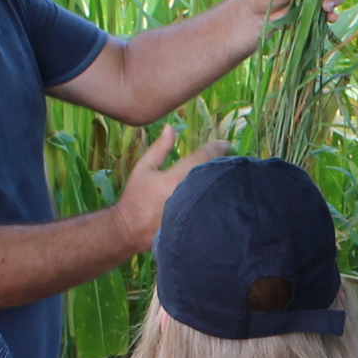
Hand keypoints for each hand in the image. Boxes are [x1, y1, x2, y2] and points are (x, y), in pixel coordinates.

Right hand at [110, 126, 225, 252]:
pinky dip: (216, 199)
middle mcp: (188, 195)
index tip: (225, 144)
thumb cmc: (136, 198)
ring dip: (221, 182)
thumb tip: (171, 127)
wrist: (130, 230)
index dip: (217, 148)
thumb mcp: (144, 169)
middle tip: (228, 159)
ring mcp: (193, 212)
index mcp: (176, 178)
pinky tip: (219, 195)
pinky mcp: (196, 224)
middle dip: (223, 166)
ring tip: (225, 175)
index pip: (203, 158)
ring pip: (216, 192)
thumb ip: (159, 148)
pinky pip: (212, 208)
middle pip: (214, 175)